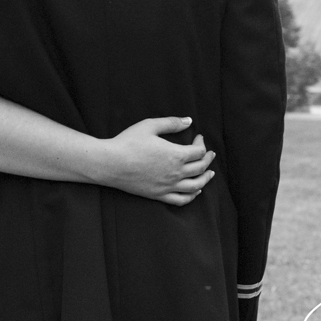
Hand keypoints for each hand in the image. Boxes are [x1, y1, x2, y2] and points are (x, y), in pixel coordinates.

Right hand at [99, 117, 214, 204]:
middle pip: (200, 168)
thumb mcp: (150, 126)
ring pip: (195, 186)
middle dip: (208, 159)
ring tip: (210, 174)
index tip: (198, 136)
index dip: (202, 143)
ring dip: (206, 179)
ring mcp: (167, 186)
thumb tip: (189, 121)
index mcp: (176, 155)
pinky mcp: (158, 195)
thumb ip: (171, 123)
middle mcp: (175, 173)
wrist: (110, 163)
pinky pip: (181, 200)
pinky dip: (192, 196)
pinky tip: (196, 191)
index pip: (198, 152)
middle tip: (210, 153)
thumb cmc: (128, 142)